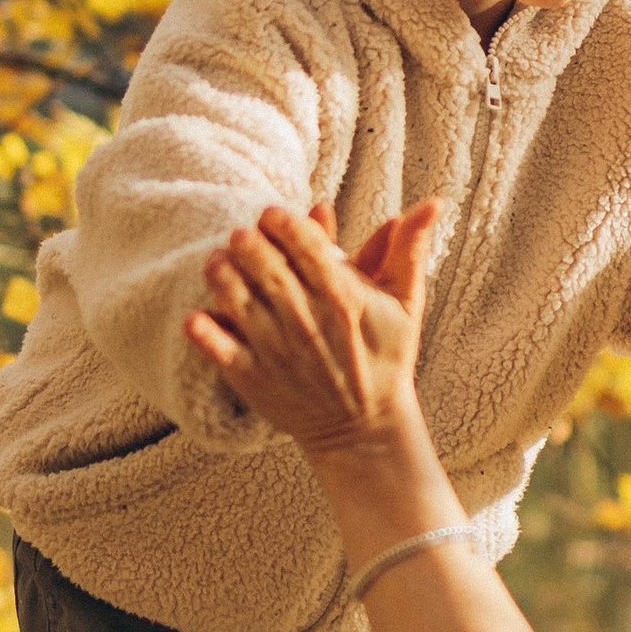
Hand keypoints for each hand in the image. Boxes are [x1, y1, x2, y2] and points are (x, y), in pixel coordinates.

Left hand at [186, 200, 441, 458]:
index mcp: (344, 297)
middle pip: (267, 268)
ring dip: (221, 274)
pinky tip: (196, 314)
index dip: (283, 223)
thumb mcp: (405, 304)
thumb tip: (434, 202)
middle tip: (241, 233)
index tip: (272, 214)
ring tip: (218, 261)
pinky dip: (203, 330)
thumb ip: (410, 250)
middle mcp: (308, 321)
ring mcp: (278, 351)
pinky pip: (219, 349)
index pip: (306, 246)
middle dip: (247, 242)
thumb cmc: (386, 357)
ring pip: (238, 300)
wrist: (364, 429)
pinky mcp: (254, 378)